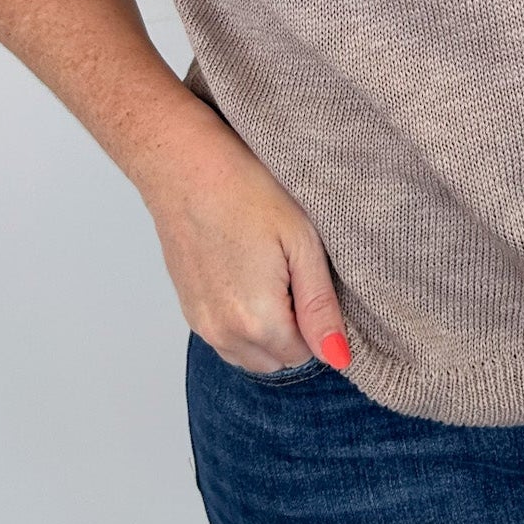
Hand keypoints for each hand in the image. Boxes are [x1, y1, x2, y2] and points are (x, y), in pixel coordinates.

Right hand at [140, 111, 351, 374]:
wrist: (184, 165)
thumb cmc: (245, 191)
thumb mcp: (301, 242)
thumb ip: (320, 307)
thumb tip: (339, 359)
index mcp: (258, 321)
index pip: (306, 354)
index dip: (315, 318)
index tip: (307, 275)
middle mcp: (224, 334)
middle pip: (277, 359)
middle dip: (291, 328)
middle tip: (289, 270)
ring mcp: (201, 324)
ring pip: (249, 353)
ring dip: (264, 328)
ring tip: (265, 269)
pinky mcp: (188, 309)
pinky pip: (224, 337)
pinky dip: (240, 320)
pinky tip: (242, 270)